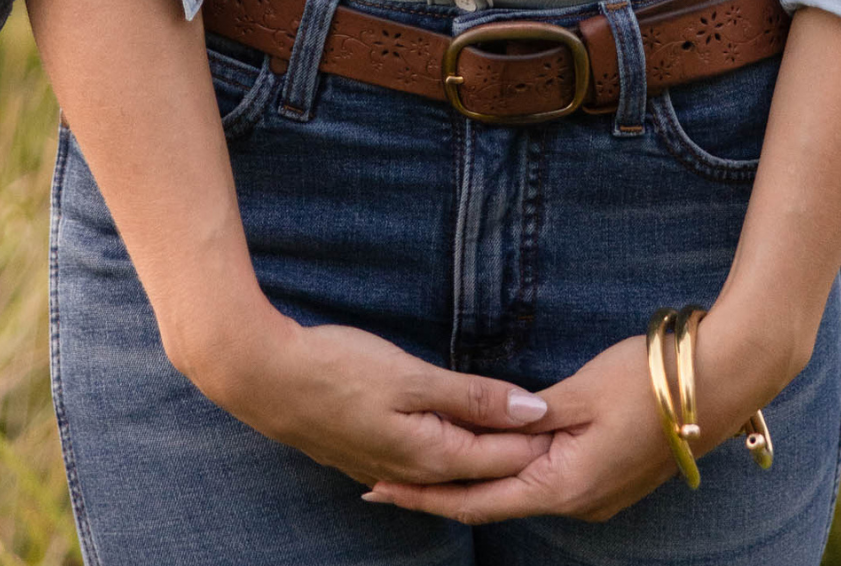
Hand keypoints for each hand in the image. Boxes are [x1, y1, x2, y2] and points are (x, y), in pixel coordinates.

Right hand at [190, 303, 553, 489]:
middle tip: (564, 425)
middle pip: (481, 465)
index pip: (505, 456)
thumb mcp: (412, 377)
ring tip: (521, 429)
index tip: (578, 418)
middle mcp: (412, 472)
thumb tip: (533, 409)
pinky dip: (450, 447)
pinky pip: (422, 460)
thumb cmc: (337, 369)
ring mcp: (385, 466)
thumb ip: (474, 396)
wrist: (263, 377)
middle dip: (520, 447)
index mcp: (431, 456)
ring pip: (451, 462)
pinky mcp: (365, 452)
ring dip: (485, 445)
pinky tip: (456, 443)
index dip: (542, 437)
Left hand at [360, 316, 808, 524]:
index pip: (477, 501)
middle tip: (384, 480)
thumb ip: (531, 412)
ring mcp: (596, 494)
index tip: (379, 486)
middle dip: (438, 491)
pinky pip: (545, 481)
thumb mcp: (581, 391)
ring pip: (518, 492)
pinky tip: (489, 458)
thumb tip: (490, 424)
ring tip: (423, 468)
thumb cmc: (649, 381)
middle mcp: (578, 502)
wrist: (722, 381)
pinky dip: (508, 472)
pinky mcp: (609, 477)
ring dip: (473, 482)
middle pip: (492, 503)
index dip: (426, 495)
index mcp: (564, 487)